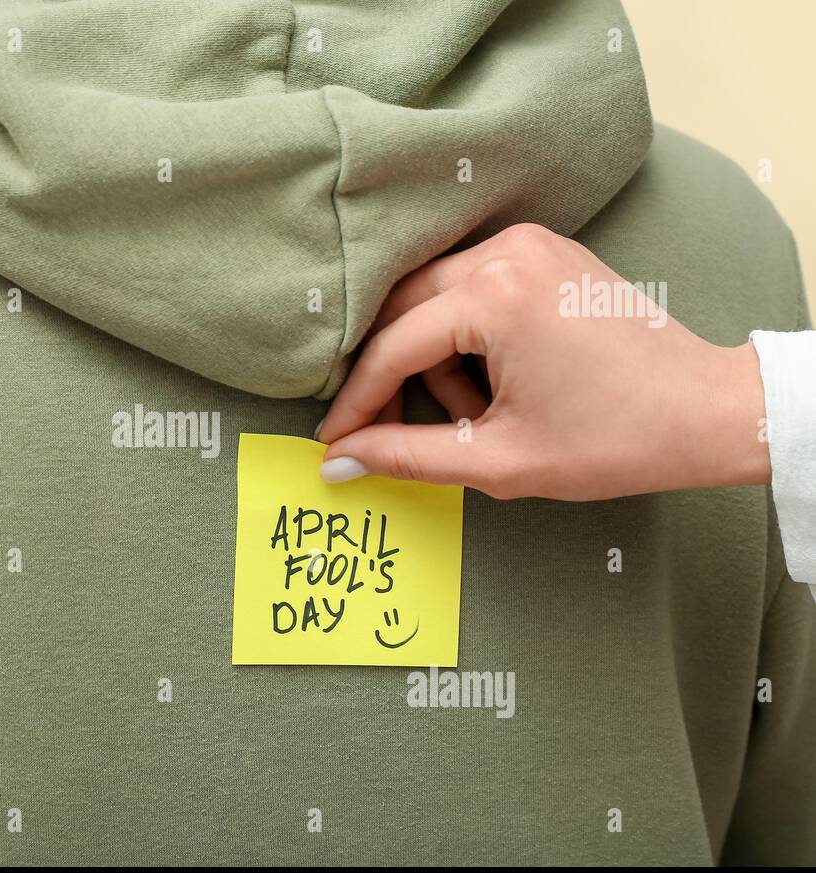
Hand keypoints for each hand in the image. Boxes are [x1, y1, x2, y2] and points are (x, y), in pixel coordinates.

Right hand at [317, 223, 769, 500]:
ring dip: (431, 358)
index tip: (332, 441)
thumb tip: (338, 462)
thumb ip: (407, 456)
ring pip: (433, 298)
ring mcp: (529, 245)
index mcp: (496, 296)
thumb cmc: (614, 440)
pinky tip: (491, 383)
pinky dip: (464, 337)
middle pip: (402, 310)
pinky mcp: (545, 253)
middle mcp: (507, 253)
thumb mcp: (499, 460)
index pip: (392, 347)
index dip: (356, 401)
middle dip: (388, 374)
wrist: (707, 412)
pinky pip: (471, 288)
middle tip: (386, 430)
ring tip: (474, 414)